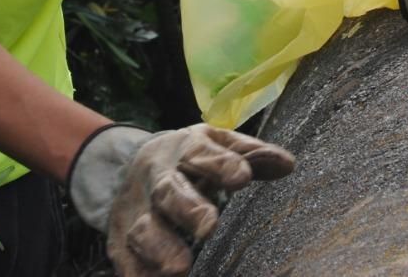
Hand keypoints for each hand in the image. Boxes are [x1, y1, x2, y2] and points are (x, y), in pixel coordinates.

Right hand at [68, 123, 295, 275]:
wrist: (130, 168)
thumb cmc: (190, 160)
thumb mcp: (217, 144)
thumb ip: (250, 153)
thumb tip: (287, 164)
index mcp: (183, 150)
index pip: (199, 152)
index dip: (220, 164)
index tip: (242, 177)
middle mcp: (156, 179)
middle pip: (167, 191)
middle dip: (186, 208)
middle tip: (208, 225)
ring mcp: (136, 211)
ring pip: (142, 229)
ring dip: (159, 247)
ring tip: (180, 266)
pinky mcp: (121, 241)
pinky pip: (126, 260)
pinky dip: (140, 273)